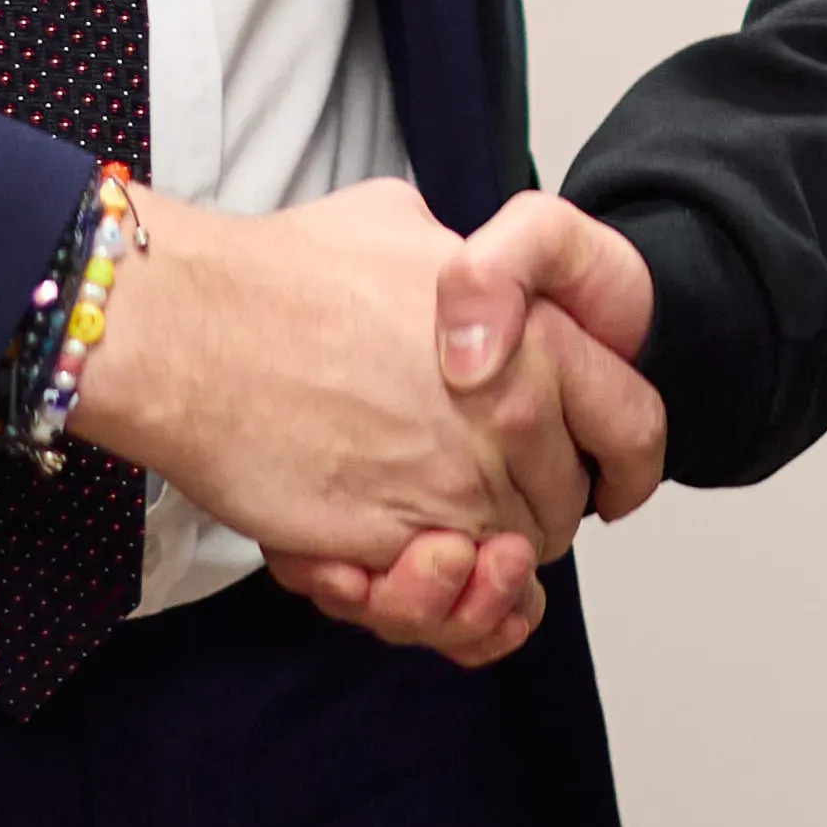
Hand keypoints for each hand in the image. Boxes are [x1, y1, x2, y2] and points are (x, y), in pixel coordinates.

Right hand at [63, 175, 588, 579]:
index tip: (606, 480)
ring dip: (466, 573)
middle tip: (465, 502)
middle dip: (527, 515)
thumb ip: (455, 259)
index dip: (624, 462)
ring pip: (501, 569)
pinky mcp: (394, 548)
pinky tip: (376, 569)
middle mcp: (515, 422)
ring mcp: (457, 491)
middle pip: (563, 509)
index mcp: (538, 340)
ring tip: (419, 544)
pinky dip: (412, 601)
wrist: (191, 332)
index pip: (635, 425)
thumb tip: (459, 269)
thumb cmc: (280, 274)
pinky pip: (437, 605)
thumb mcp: (400, 222)